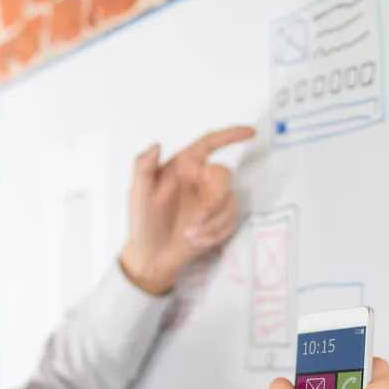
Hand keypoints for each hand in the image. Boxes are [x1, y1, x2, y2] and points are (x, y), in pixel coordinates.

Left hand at [119, 125, 255, 294]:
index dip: (230, 135)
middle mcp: (200, 179)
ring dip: (212, 223)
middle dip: (214, 202)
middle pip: (225, 176)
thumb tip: (156, 144)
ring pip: (230, 202)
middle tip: (196, 222)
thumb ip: (143, 167)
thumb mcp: (138, 195)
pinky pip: (231, 221)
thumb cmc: (143, 223)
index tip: (251, 132)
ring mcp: (212, 200)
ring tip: (190, 236)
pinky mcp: (220, 220)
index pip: (209, 144)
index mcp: (183, 167)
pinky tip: (197, 241)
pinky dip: (215, 234)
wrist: (152, 257)